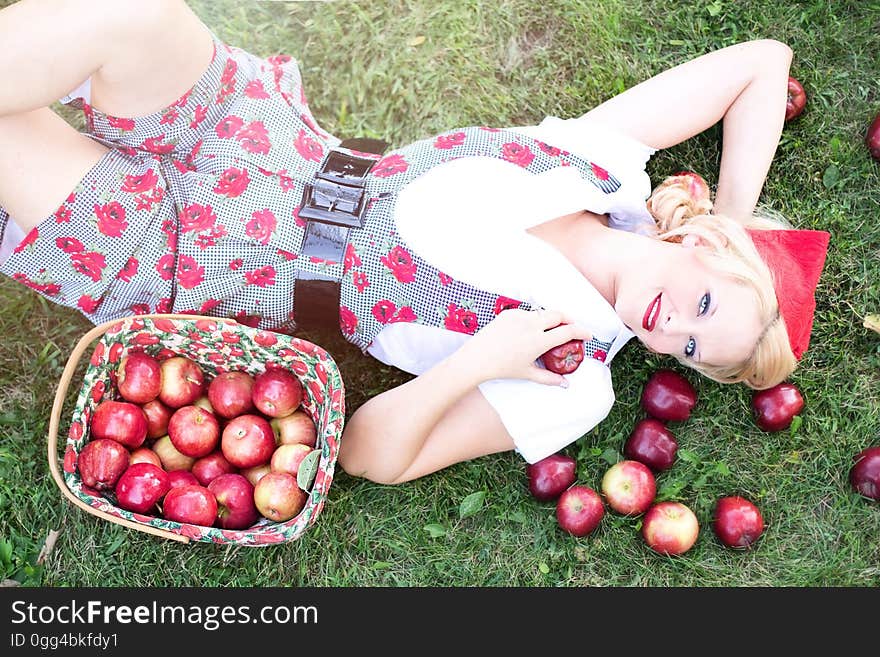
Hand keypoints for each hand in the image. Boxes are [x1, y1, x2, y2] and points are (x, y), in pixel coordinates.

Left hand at [455, 308, 592, 385]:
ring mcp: (519, 316)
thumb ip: (549, 378)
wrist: (476, 359)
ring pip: (542, 313)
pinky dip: (533, 319)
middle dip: (569, 319)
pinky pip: (526, 313)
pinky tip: (529, 330)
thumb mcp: (527, 374)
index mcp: (539, 340)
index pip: (568, 331)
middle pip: (559, 315)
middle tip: (572, 327)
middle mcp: (531, 325)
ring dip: (550, 319)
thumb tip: (565, 384)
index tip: (588, 335)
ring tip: (551, 329)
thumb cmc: (502, 368)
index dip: (582, 331)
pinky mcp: (508, 313)